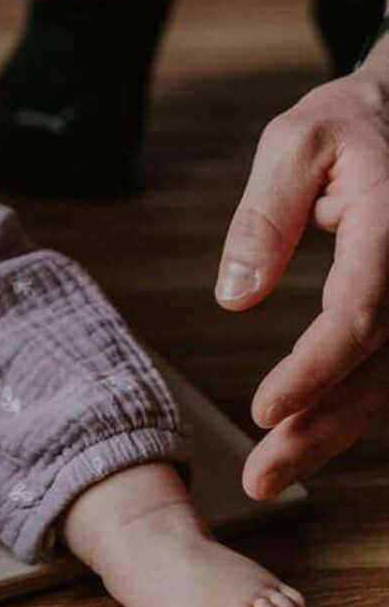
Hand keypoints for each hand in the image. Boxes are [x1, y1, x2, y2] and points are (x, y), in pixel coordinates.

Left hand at [215, 54, 388, 497]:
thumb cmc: (344, 128)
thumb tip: (233, 297)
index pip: (359, 315)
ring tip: (268, 474)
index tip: (264, 410)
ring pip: (387, 386)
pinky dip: (352, 412)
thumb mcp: (294, 144)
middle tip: (259, 477)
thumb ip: (264, 216)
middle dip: (318, 429)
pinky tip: (307, 442)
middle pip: (377, 370)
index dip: (314, 371)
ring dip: (332, 434)